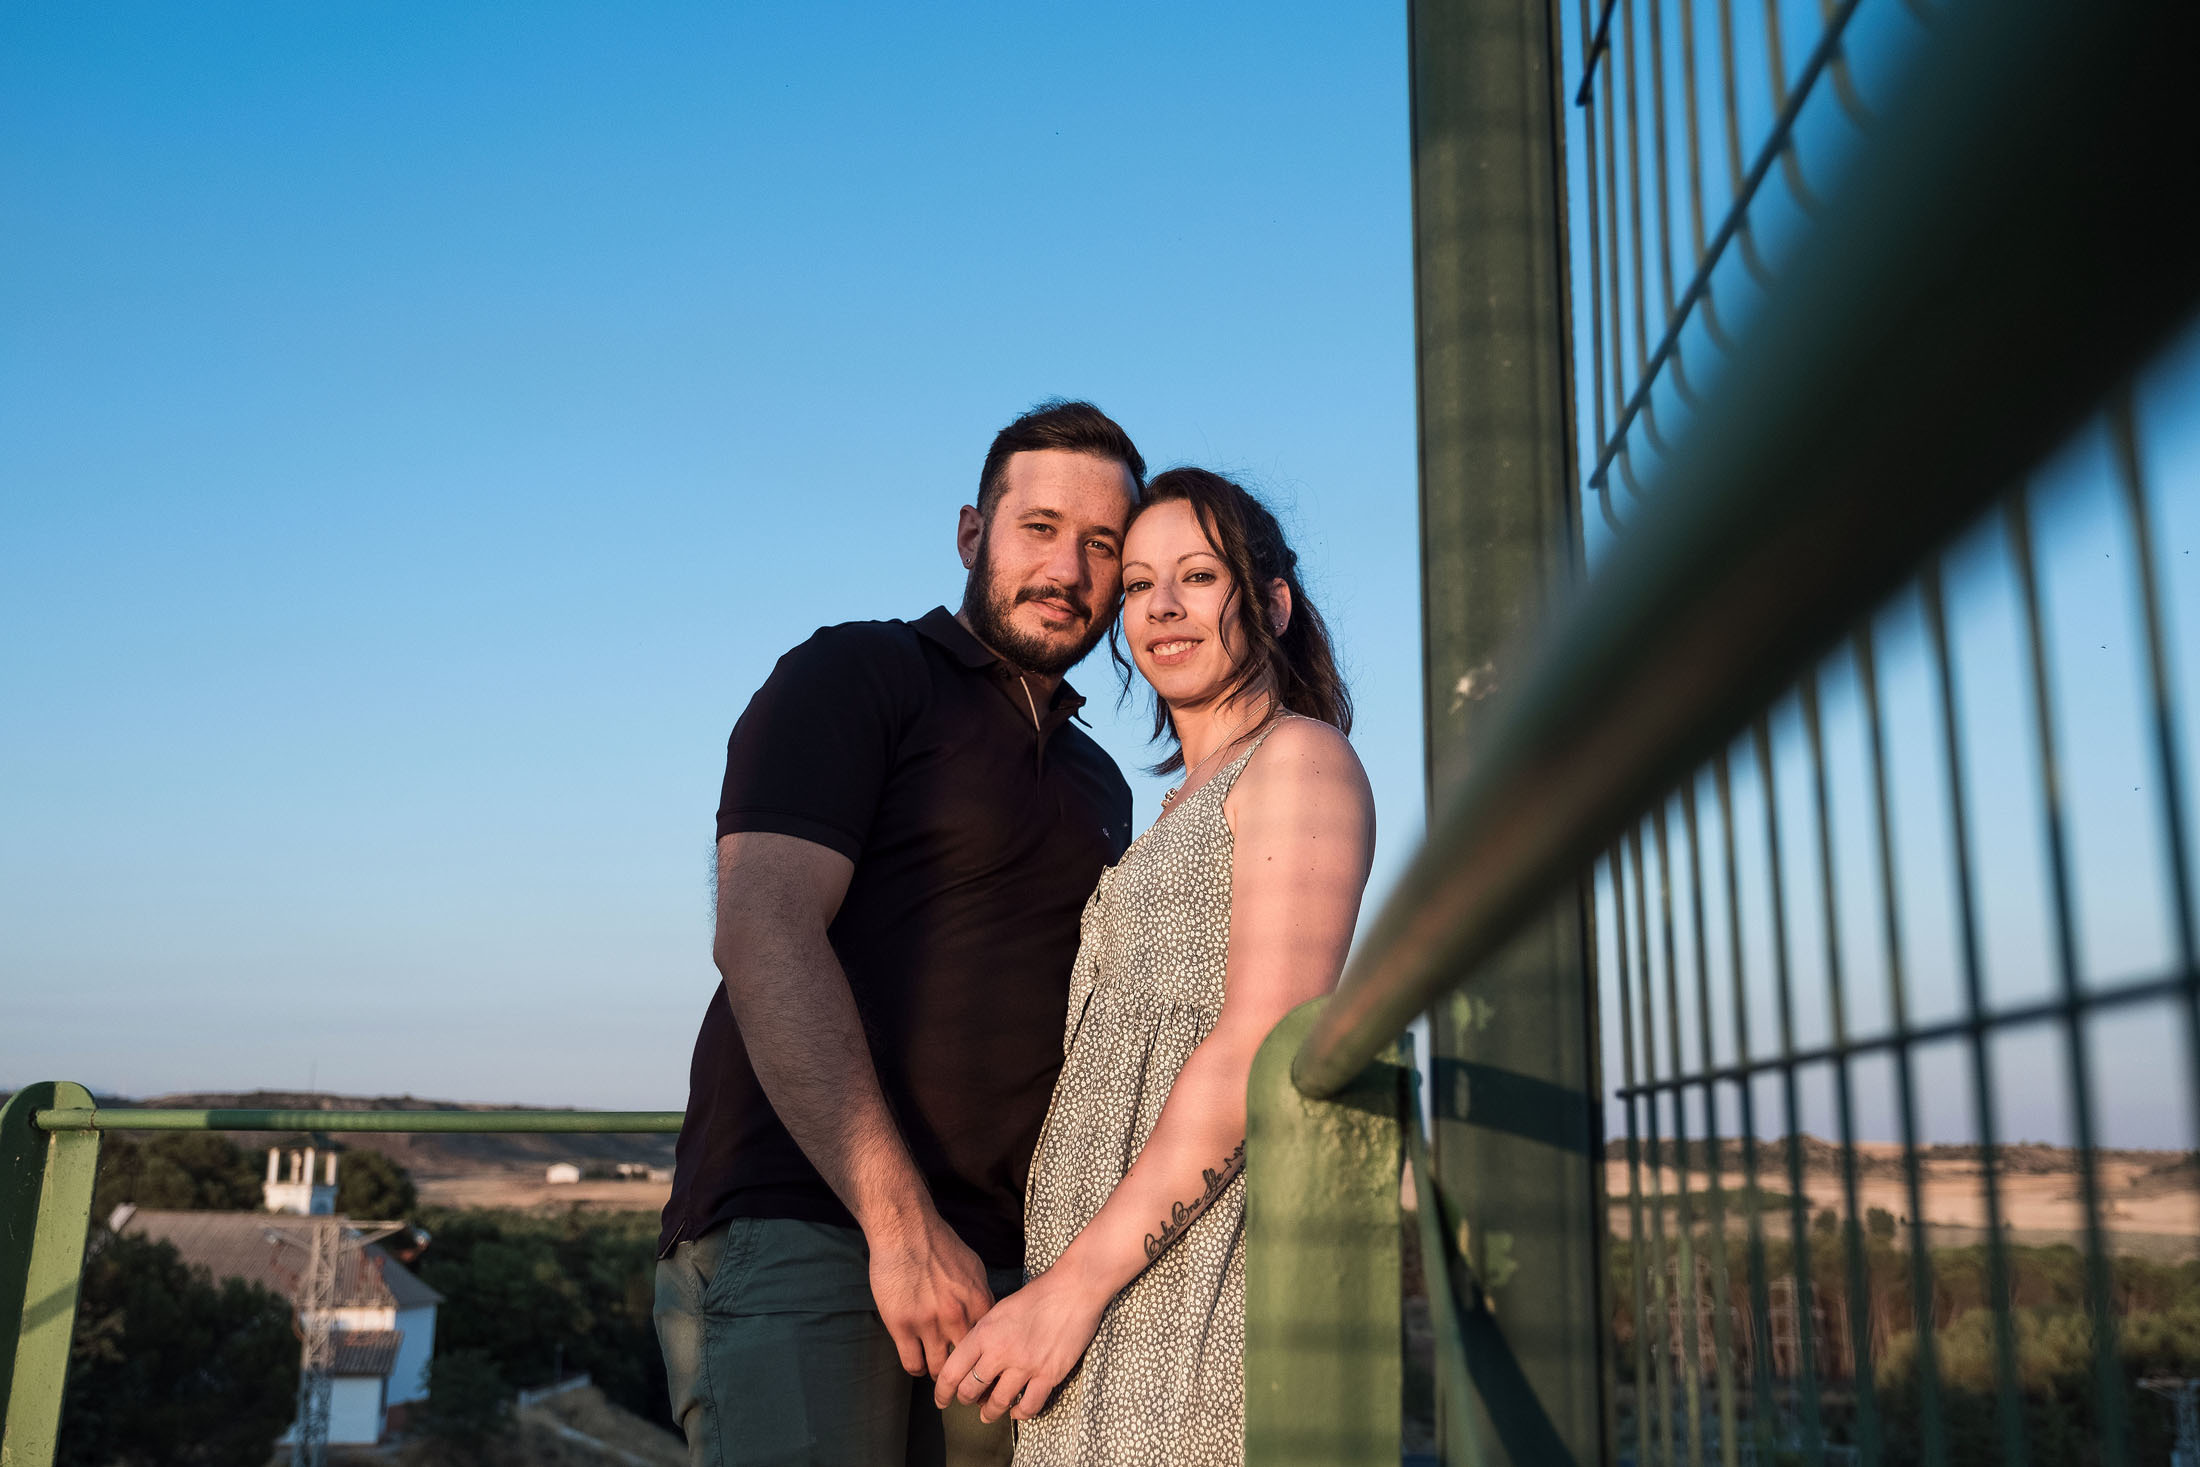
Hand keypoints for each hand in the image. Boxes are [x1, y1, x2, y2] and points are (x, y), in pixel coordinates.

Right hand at [867, 1207, 994, 1377]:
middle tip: (965, 1383)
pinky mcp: (902, 1326)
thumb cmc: (939, 1244)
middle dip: (969, 1376)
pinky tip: (919, 1361)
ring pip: (940, 1369)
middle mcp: (957, 1316)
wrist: (905, 1229)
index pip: (991, 1346)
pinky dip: (917, 1367)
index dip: (988, 1361)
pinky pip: (913, 1363)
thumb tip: (986, 1319)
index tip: (985, 1370)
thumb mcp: (973, 1268)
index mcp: (978, 1302)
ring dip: (940, 1373)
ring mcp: (928, 1323)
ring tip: (939, 1372)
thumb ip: (980, 1296)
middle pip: (969, 1365)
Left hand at [933, 1266, 1108, 1423]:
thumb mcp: (999, 1308)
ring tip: (988, 1414)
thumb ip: (983, 1333)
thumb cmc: (1038, 1294)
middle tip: (969, 1401)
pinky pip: (1028, 1407)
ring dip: (990, 1413)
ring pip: (997, 1404)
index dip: (942, 1392)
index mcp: (984, 1333)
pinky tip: (1017, 1409)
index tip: (941, 1399)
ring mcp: (1025, 1366)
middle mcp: (1000, 1352)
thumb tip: (972, 1357)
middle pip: (970, 1391)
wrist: (1074, 1289)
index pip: (951, 1372)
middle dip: (966, 1400)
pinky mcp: (1048, 1375)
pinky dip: (1019, 1414)